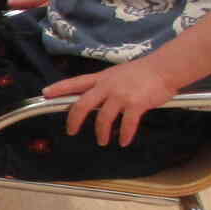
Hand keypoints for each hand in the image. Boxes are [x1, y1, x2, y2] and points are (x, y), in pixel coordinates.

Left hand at [41, 58, 181, 144]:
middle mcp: (107, 87)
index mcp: (102, 78)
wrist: (165, 68)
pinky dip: (124, 135)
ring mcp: (121, 96)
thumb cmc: (142, 72)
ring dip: (100, 133)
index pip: (75, 82)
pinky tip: (123, 141)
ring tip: (102, 141)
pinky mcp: (135, 104)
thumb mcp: (117, 74)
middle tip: (71, 131)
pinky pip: (126, 124)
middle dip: (73, 120)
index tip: (45, 94)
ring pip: (103, 119)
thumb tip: (94, 100)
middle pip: (82, 105)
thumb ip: (104, 86)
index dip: (59, 88)